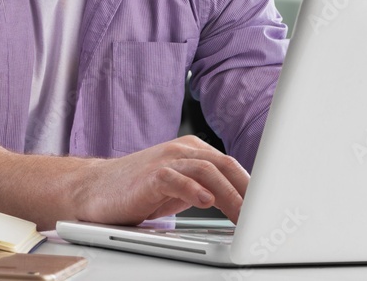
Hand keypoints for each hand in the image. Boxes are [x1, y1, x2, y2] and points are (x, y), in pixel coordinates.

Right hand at [71, 135, 248, 225]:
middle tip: (265, 215)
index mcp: (193, 152)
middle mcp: (181, 151)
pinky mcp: (149, 175)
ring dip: (229, 194)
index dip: (254, 186)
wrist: (94, 189)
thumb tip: (244, 210)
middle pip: (225, 165)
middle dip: (249, 191)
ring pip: (206, 170)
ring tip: (244, 215)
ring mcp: (165, 160)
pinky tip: (206, 202)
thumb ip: (209, 192)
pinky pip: (175, 178)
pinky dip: (193, 189)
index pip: (232, 166)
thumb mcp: (180, 190)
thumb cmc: (138, 191)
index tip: (272, 207)